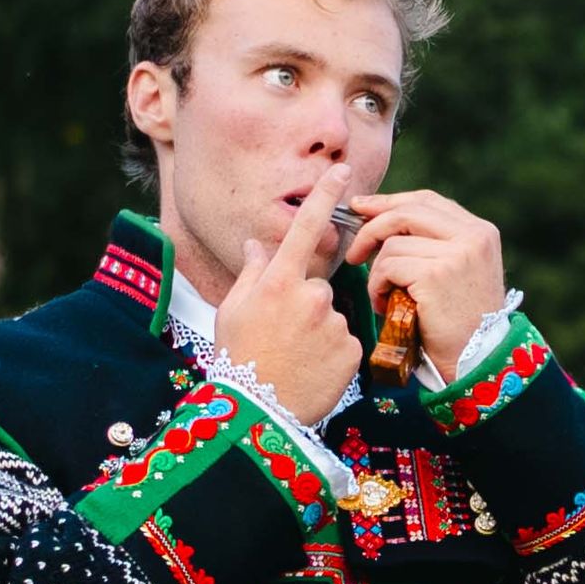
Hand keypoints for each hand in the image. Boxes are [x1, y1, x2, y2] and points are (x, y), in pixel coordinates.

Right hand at [205, 193, 364, 432]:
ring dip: (318, 332)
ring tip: (295, 358)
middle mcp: (310, 295)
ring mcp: (334, 323)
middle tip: (282, 338)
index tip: (343, 170)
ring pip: (331, 317)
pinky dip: (332, 354)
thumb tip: (257, 244)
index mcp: (277, 281)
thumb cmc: (238, 359)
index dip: (325, 195)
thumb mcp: (232, 311)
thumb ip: (251, 273)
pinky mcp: (352, 350)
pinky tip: (312, 370)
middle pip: (317, 287)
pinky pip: (344, 342)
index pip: (306, 228)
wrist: (258, 413)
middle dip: (304, 306)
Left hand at [341, 191, 507, 366]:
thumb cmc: (460, 321)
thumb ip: (434, 243)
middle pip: (406, 212)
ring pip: (392, 244)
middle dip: (371, 228)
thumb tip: (381, 217)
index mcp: (480, 231)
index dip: (389, 202)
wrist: (476, 359)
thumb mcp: (459, 272)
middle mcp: (473, 236)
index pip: (426, 200)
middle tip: (354, 253)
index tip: (361, 209)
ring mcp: (457, 253)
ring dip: (377, 272)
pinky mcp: (436, 274)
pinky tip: (386, 306)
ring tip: (384, 297)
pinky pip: (388, 266)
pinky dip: (377, 287)